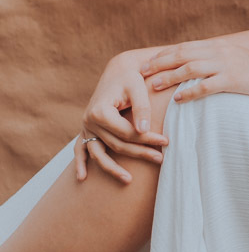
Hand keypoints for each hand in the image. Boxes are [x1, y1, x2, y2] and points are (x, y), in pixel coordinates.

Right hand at [77, 52, 168, 183]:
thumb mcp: (138, 88)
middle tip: (161, 158)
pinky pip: (80, 149)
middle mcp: (89, 121)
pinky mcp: (87, 130)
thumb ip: (142, 108)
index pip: (127, 133)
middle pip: (116, 144)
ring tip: (130, 181)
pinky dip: (80, 163)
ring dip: (112, 168)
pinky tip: (82, 178)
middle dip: (139, 152)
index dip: (147, 139)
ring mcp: (86, 127)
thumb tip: (143, 130)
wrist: (118, 71)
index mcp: (100, 111)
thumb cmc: (131, 78)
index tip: (166, 141)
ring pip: (99, 153)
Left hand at [142, 40, 248, 104]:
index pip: (184, 47)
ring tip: (154, 86)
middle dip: (160, 63)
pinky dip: (190, 92)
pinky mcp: (233, 80)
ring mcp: (226, 65)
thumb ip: (212, 58)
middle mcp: (219, 52)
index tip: (146, 62)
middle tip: (142, 72)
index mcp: (217, 46)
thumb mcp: (231, 58)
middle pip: (182, 55)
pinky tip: (179, 99)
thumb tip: (190, 64)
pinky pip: (207, 86)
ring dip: (170, 77)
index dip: (163, 54)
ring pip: (190, 68)